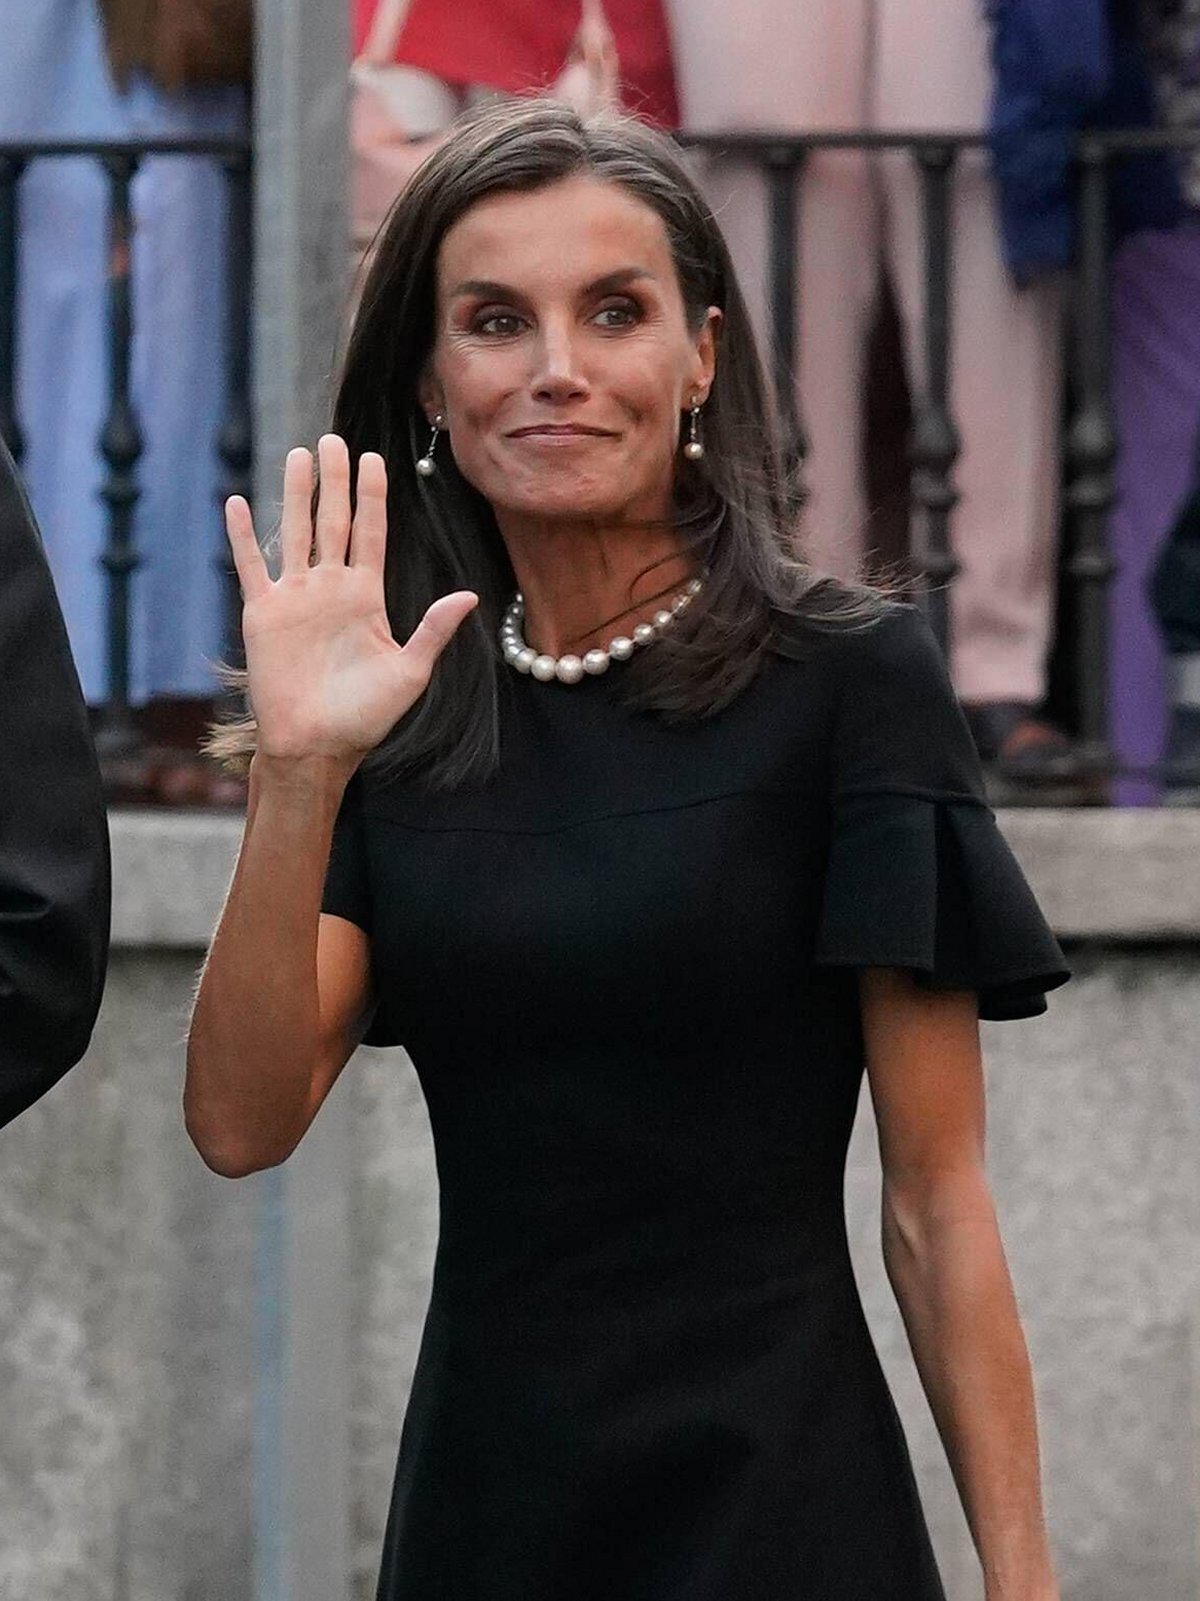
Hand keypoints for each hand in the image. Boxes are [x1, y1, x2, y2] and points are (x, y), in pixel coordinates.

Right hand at [224, 434, 476, 769]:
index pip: (371, 535)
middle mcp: (331, 589)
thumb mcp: (409, 672)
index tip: (374, 460)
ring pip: (295, 532)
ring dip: (296, 494)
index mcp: (366, 598)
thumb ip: (433, 630)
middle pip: (333, 521)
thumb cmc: (365, 718)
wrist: (316, 746)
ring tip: (298, 455)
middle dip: (335, 481)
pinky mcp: (263, 613)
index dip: (373, 497)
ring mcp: (296, 597)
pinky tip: (236, 502)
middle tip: (334, 438)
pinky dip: (243, 536)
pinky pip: (252, 566)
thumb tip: (469, 597)